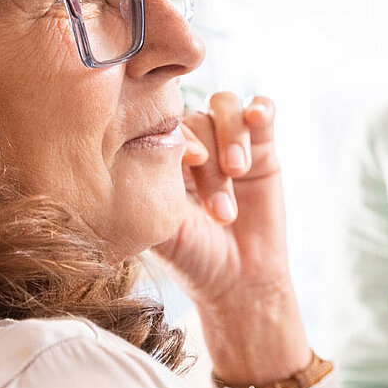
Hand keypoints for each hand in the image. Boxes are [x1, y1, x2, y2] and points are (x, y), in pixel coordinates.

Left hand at [153, 91, 287, 308]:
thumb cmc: (192, 257)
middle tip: (219, 202)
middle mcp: (192, 144)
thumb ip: (148, 191)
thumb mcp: (162, 227)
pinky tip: (258, 117)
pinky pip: (262, 112)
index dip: (180, 135)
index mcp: (160, 157)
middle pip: (197, 117)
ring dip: (233, 137)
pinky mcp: (261, 147)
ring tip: (238, 172)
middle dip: (211, 156)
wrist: (238, 280)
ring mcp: (226, 142)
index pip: (164, 124)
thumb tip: (125, 157)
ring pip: (227, 107)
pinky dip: (261, 108)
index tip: (191, 162)